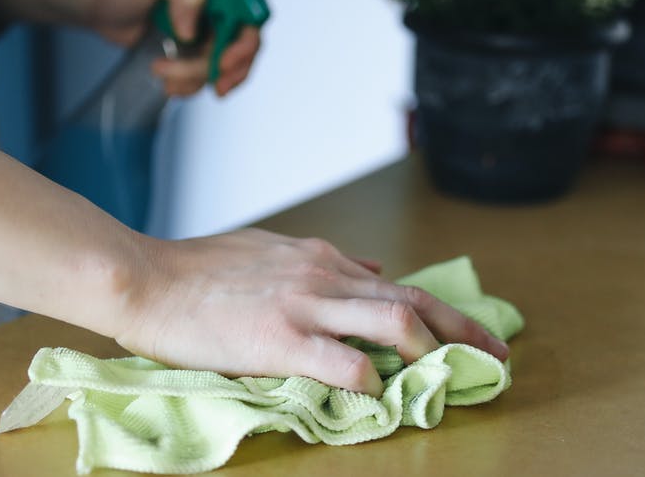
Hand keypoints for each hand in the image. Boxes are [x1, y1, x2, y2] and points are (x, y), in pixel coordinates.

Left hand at [89, 0, 261, 96]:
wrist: (102, 2)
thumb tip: (193, 29)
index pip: (252, 10)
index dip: (246, 41)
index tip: (223, 61)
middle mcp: (225, 1)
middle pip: (247, 43)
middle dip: (230, 70)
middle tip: (214, 85)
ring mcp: (213, 28)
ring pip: (225, 65)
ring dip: (196, 77)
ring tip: (163, 72)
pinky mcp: (198, 49)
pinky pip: (207, 75)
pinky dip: (189, 85)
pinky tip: (168, 80)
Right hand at [115, 229, 509, 395]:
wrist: (146, 279)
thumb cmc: (197, 269)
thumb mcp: (269, 250)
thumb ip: (321, 261)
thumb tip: (370, 267)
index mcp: (318, 257)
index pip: (395, 283)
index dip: (440, 310)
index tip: (468, 332)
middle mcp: (322, 275)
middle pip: (412, 299)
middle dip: (463, 328)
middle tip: (498, 355)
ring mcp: (304, 305)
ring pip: (394, 320)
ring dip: (431, 349)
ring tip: (450, 375)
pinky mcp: (280, 339)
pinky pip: (346, 362)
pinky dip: (372, 381)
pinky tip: (379, 394)